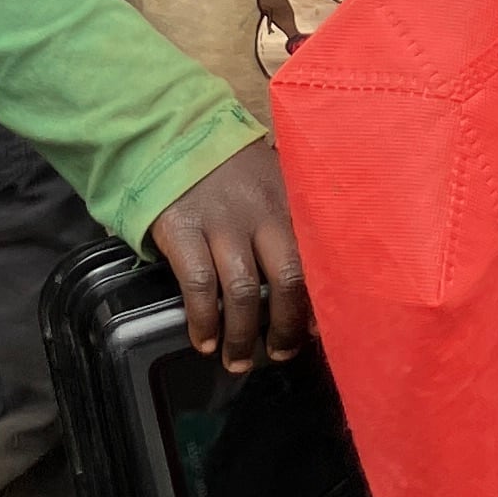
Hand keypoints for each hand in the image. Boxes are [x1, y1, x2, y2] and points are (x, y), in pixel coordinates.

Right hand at [149, 138, 308, 371]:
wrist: (175, 135)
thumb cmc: (233, 170)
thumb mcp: (275, 182)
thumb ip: (295, 219)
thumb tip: (319, 280)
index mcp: (290, 203)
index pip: (317, 260)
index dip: (322, 303)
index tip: (322, 334)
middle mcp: (261, 214)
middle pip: (287, 280)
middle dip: (286, 327)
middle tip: (280, 353)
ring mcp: (221, 223)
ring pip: (242, 292)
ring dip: (242, 336)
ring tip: (238, 360)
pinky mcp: (183, 230)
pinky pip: (198, 285)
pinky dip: (203, 320)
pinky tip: (204, 341)